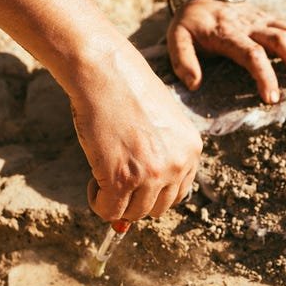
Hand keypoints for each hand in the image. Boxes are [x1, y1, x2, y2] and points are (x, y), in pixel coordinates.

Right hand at [69, 45, 202, 222]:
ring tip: (103, 175)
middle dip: (136, 199)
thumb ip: (155, 159)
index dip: (153, 190)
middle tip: (117, 176)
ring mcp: (152, 174)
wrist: (104, 72)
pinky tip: (93, 180)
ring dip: (116, 202)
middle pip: (158, 208)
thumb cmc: (126, 91)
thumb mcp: (156, 124)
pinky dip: (99, 203)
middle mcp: (178, 163)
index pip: (178, 192)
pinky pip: (110, 211)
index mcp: (191, 149)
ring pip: (134, 213)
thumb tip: (130, 211)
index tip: (136, 179)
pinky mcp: (122, 178)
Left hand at [167, 0, 285, 103]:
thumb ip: (183, 60)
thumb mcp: (176, 38)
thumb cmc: (191, 23)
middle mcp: (251, 24)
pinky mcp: (272, 18)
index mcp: (228, 33)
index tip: (272, 98)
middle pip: (282, 39)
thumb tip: (194, 84)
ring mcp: (264, 19)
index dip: (265, 75)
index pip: (252, 53)